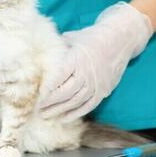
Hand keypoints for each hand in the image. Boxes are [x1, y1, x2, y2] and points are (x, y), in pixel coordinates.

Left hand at [39, 2, 152, 121]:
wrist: (119, 40)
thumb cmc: (91, 37)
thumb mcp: (71, 38)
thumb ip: (56, 47)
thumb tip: (37, 53)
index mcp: (76, 59)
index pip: (58, 77)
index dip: (47, 88)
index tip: (36, 95)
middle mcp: (86, 74)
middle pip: (65, 93)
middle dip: (50, 103)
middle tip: (37, 108)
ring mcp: (96, 84)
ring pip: (75, 102)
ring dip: (59, 110)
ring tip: (46, 115)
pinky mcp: (103, 90)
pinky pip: (88, 106)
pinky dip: (76, 113)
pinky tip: (64, 119)